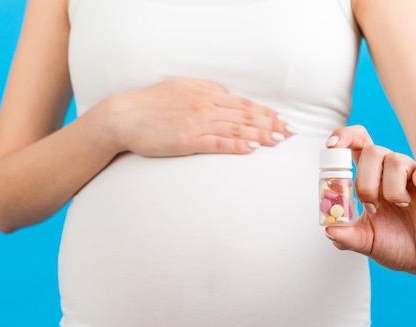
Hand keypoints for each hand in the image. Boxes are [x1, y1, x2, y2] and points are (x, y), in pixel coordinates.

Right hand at [102, 77, 295, 156]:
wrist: (123, 116)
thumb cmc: (150, 104)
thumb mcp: (180, 88)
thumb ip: (205, 92)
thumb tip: (225, 96)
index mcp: (205, 94)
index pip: (243, 104)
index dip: (265, 112)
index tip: (282, 119)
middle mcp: (205, 106)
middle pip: (245, 116)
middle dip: (271, 124)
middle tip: (291, 131)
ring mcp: (197, 123)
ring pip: (236, 129)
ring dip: (261, 135)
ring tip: (279, 140)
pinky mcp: (187, 140)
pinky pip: (217, 143)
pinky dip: (237, 145)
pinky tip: (252, 149)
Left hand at [324, 126, 415, 274]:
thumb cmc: (397, 244)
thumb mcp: (367, 243)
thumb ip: (346, 236)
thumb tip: (328, 229)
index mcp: (370, 180)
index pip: (355, 145)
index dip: (344, 138)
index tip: (332, 147)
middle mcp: (390, 172)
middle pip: (372, 151)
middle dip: (365, 182)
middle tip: (372, 208)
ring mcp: (414, 174)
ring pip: (396, 160)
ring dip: (393, 189)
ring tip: (402, 207)